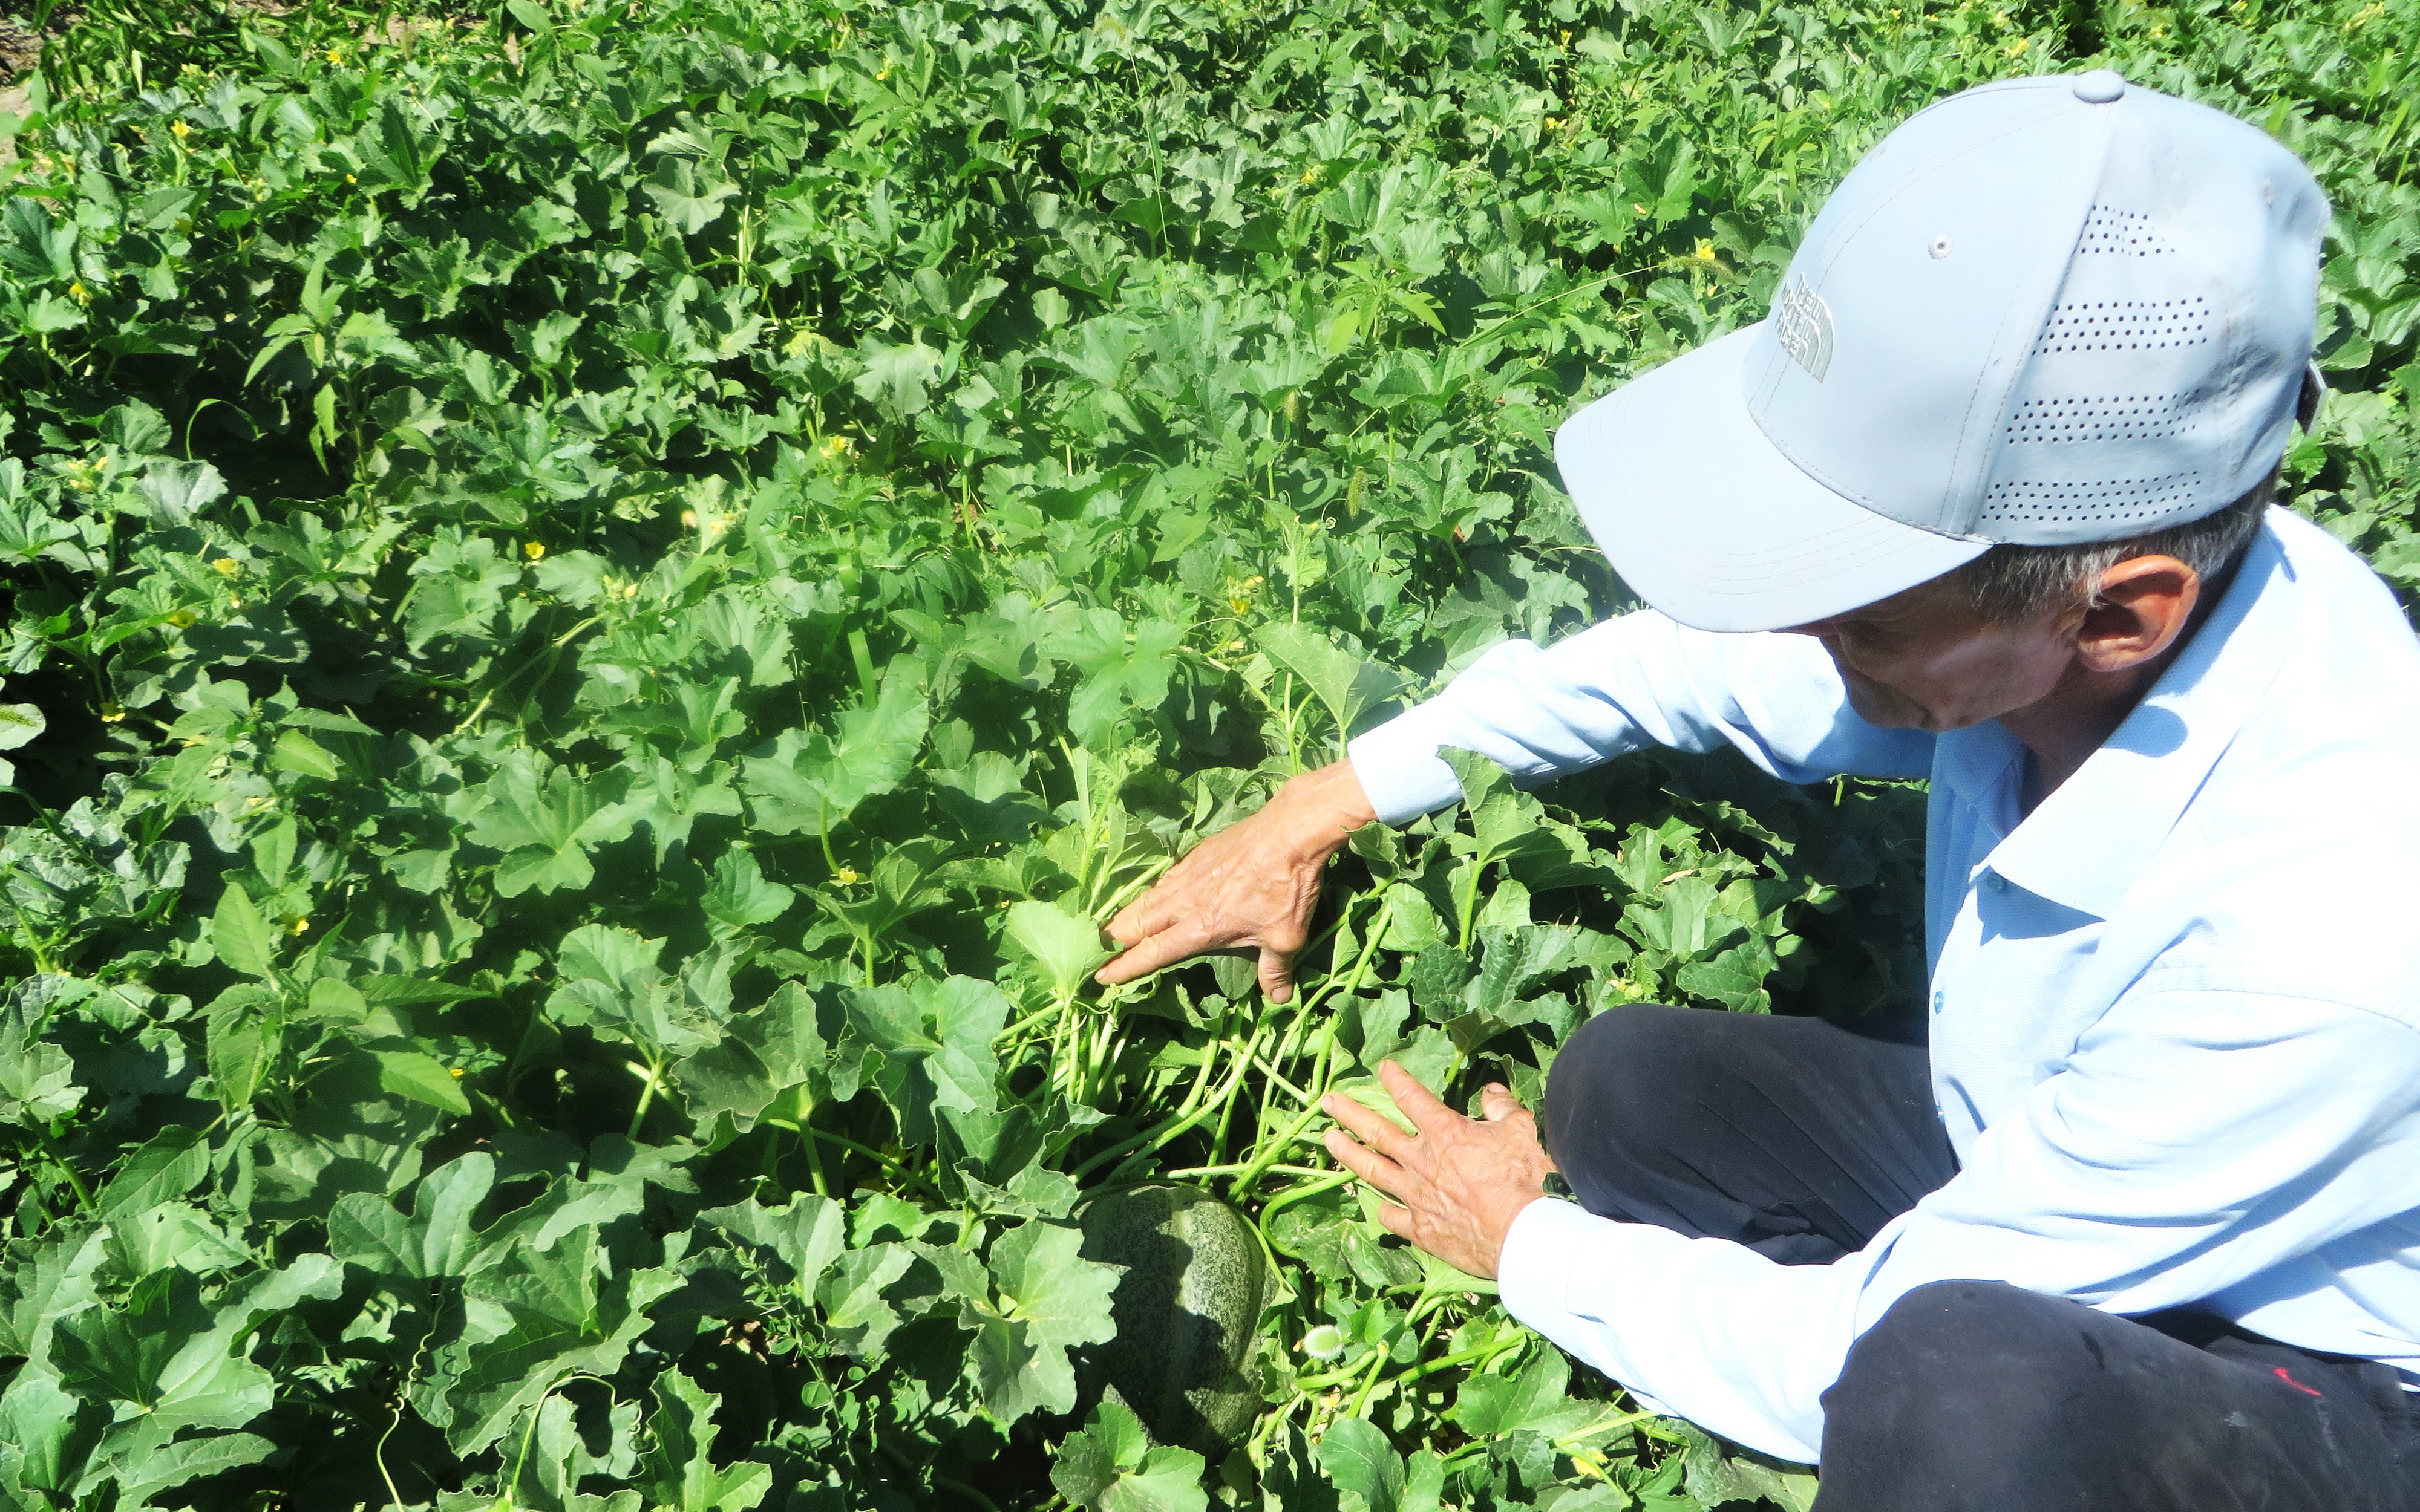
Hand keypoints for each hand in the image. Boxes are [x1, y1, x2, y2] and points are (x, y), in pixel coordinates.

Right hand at [1096, 760, 1377, 1002]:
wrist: (1290, 832)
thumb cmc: (1286, 888)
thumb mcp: (1286, 937)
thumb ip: (1275, 970)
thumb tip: (1279, 999)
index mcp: (1201, 928)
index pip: (1153, 953)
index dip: (1125, 967)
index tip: (1101, 976)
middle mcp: (1186, 902)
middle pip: (1139, 923)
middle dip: (1114, 940)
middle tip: (1094, 950)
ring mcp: (1189, 875)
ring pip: (1148, 899)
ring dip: (1127, 915)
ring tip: (1112, 926)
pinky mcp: (1197, 855)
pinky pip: (1164, 879)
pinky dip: (1151, 892)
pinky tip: (1153, 894)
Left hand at [1320, 1061, 1554, 1279]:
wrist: (1523, 1234)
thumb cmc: (1525, 1179)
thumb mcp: (1520, 1131)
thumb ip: (1502, 1108)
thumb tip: (1491, 1091)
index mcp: (1444, 1132)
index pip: (1411, 1096)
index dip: (1395, 1079)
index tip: (1381, 1067)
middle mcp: (1421, 1161)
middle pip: (1377, 1131)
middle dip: (1349, 1113)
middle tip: (1327, 1101)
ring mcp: (1416, 1196)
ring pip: (1372, 1170)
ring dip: (1348, 1152)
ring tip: (1328, 1139)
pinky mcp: (1420, 1229)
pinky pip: (1392, 1216)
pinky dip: (1382, 1208)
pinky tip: (1373, 1205)